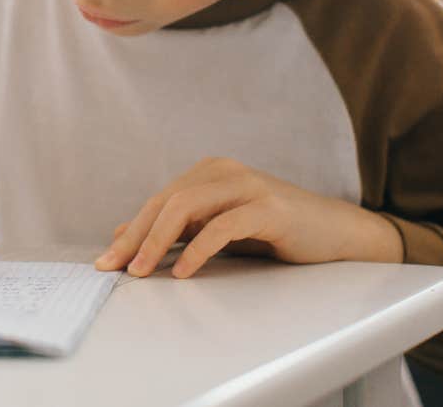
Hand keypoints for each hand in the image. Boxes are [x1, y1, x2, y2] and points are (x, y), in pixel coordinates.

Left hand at [94, 157, 402, 278]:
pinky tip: (184, 271)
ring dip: (158, 241)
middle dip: (137, 236)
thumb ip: (180, 227)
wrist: (334, 231)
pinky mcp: (268, 207)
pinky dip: (198, 248)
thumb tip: (126, 234)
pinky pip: (223, 225)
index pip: (160, 200)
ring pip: (189, 206)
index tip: (107, 260)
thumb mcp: (219, 226)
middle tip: (114, 266)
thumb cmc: (274, 230)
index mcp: (210, 172)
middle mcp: (224, 170)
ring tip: (141, 271)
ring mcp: (247, 185)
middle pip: (168, 200)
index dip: (132, 229)